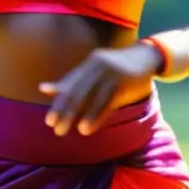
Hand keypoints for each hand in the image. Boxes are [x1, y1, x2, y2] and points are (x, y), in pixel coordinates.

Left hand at [40, 42, 162, 136]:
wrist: (147, 57)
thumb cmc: (117, 69)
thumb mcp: (94, 72)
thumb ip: (71, 82)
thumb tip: (42, 88)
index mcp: (89, 63)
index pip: (70, 85)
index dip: (58, 103)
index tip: (49, 121)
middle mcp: (97, 65)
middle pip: (77, 91)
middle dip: (65, 111)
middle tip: (56, 129)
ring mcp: (110, 71)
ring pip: (91, 96)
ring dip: (80, 115)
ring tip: (71, 130)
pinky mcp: (123, 79)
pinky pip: (106, 101)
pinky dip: (96, 115)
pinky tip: (88, 127)